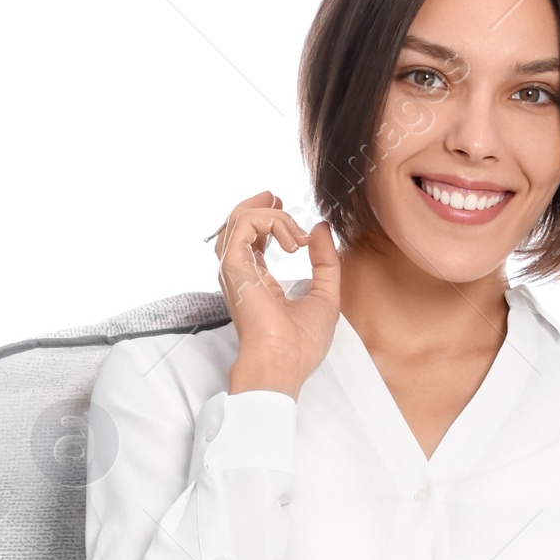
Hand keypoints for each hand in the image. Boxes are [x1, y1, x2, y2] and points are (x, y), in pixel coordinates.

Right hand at [212, 191, 340, 399]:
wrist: (284, 361)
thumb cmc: (301, 343)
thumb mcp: (325, 295)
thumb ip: (325, 261)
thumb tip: (320, 228)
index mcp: (256, 280)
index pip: (252, 238)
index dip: (269, 218)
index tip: (286, 207)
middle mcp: (241, 273)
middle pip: (238, 222)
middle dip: (262, 205)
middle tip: (281, 198)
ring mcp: (234, 268)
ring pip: (240, 217)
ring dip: (274, 216)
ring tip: (297, 237)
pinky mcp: (234, 265)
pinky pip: (245, 223)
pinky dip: (272, 223)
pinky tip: (294, 245)